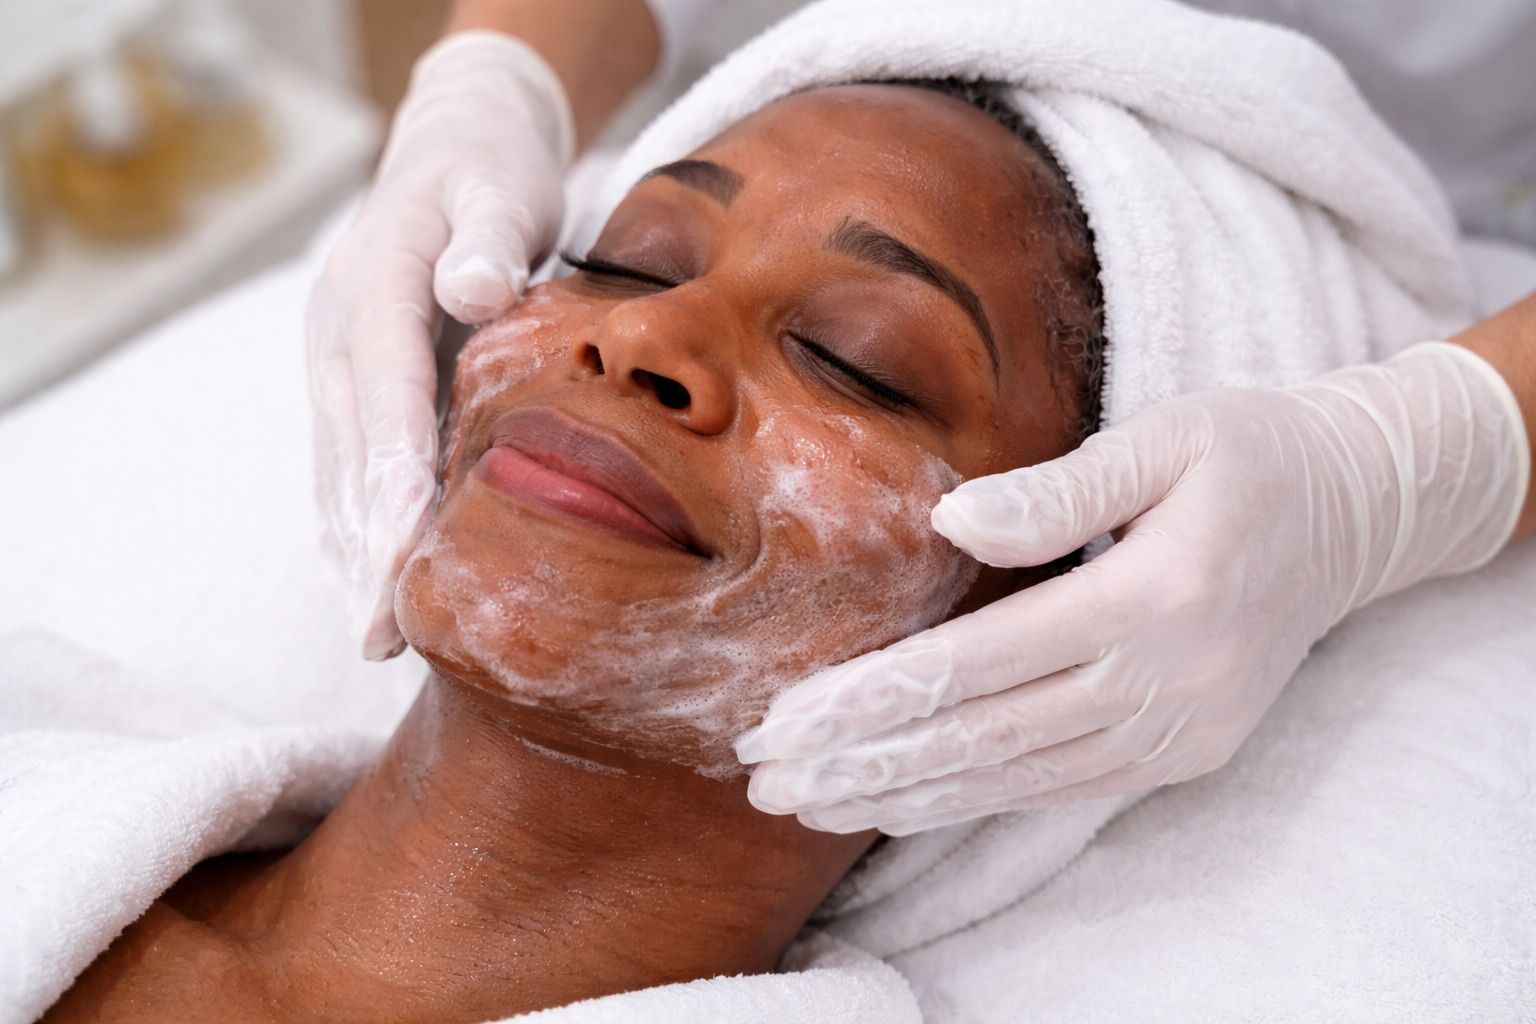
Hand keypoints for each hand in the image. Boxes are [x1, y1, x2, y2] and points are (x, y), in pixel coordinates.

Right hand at [306, 31, 572, 659]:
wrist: (454, 144)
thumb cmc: (492, 171)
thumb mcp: (499, 183)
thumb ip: (489, 233)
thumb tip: (473, 289)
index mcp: (374, 280)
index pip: (383, 388)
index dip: (392, 471)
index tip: (403, 548)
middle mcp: (338, 329)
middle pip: (350, 447)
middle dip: (365, 543)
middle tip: (384, 633)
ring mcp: (334, 360)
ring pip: (336, 468)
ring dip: (351, 553)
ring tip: (372, 638)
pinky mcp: (348, 383)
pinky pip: (343, 464)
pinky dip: (352, 526)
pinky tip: (367, 586)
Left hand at [737, 342, 1527, 834]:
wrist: (1357, 513)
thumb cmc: (1249, 454)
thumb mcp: (1168, 438)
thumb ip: (1061, 487)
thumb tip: (954, 518)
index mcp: (1154, 598)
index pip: (980, 664)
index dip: (875, 699)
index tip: (786, 720)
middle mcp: (1164, 684)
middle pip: (982, 737)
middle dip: (863, 764)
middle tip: (764, 780)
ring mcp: (1176, 729)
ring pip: (1013, 778)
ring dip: (902, 795)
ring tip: (807, 804)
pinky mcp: (1180, 751)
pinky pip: (1057, 789)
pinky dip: (972, 800)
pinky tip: (901, 805)